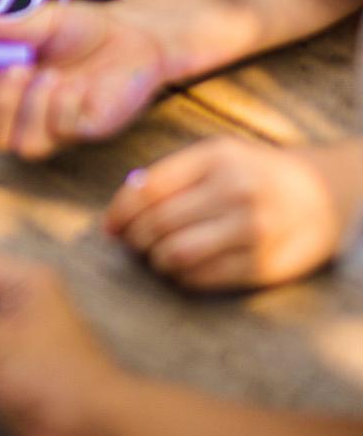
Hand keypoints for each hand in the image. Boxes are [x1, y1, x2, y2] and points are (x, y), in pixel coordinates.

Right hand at [0, 3, 169, 159]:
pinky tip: (76, 86)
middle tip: (15, 70)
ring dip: (29, 110)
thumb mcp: (45, 20)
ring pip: (24, 144)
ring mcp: (56, 127)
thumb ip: (12, 27)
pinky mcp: (85, 130)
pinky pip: (62, 133)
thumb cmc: (84, 30)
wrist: (134, 36)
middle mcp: (26, 115)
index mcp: (5, 89)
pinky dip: (61, 108)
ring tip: (51, 75)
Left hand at [105, 137, 362, 290]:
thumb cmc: (252, 173)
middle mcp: (236, 190)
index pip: (147, 189)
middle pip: (157, 224)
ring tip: (157, 256)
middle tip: (134, 244)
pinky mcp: (265, 264)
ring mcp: (254, 229)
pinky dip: (180, 277)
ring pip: (176, 255)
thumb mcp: (216, 157)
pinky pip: (203, 278)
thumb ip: (169, 177)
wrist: (324, 193)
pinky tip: (182, 269)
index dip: (119, 212)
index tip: (111, 227)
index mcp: (217, 157)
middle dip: (135, 239)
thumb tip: (118, 214)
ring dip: (155, 260)